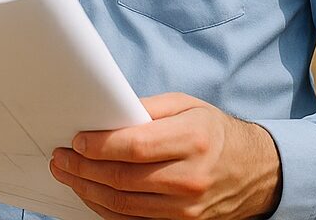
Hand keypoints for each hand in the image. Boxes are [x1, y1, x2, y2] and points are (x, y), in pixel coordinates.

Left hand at [49, 92, 281, 219]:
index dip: (100, 146)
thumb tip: (108, 113)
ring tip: (67, 175)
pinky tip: (91, 194)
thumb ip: (148, 108)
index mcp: (192, 140)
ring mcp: (186, 209)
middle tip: (60, 158)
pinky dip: (107, 209)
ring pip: (124, 205)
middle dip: (84, 169)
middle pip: (123, 179)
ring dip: (88, 190)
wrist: (255, 172)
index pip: (135, 147)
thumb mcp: (187, 106)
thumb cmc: (214, 132)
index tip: (76, 141)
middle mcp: (190, 178)